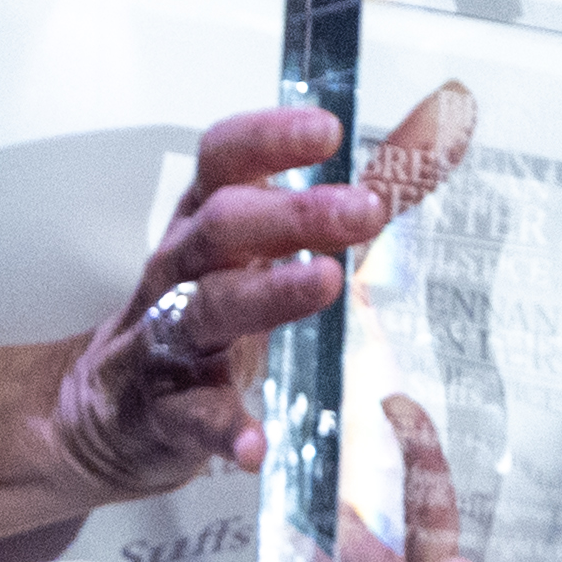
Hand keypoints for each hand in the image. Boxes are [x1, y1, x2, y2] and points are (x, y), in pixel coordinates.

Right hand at [41, 106, 381, 504]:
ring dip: (267, 294)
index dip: (268, 137)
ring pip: (208, 307)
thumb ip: (372, 182)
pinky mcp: (164, 412)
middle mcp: (182, 268)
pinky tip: (255, 445)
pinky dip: (223, 429)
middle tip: (364, 210)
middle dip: (291, 213)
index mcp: (210, 216)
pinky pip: (192, 417)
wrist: (111, 410)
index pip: (225, 159)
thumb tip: (451, 116)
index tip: (328, 129)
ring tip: (326, 283)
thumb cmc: (215, 301)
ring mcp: (166, 339)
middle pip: (223, 225)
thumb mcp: (282, 239)